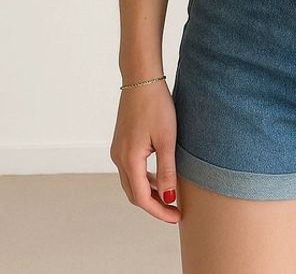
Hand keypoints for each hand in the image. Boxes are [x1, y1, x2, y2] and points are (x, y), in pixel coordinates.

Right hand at [110, 80, 180, 222]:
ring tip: (170, 196)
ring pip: (132, 181)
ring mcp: (118, 150)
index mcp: (129, 160)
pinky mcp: (122, 142)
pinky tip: (160, 175)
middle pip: (134, 193)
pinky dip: (145, 178)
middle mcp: (118, 158)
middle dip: (154, 205)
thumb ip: (167, 171)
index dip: (159, 211)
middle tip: (174, 211)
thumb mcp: (167, 140)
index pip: (142, 198)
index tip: (177, 217)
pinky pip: (131, 169)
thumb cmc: (156, 106)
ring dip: (149, 192)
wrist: (141, 79)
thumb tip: (169, 199)